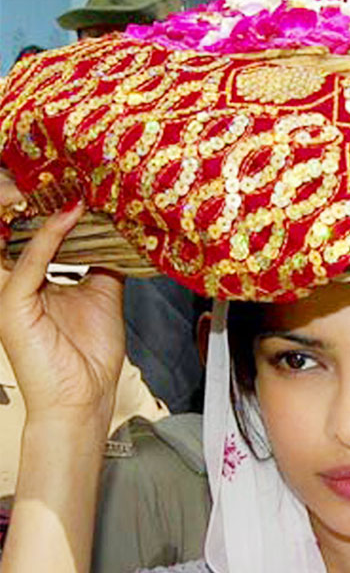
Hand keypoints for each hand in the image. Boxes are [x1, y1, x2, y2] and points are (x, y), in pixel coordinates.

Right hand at [0, 201, 124, 429]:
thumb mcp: (103, 297)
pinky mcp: (13, 305)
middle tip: (69, 171)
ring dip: (37, 206)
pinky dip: (50, 237)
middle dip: (36, 195)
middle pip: (16, 227)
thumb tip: (116, 233)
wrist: (83, 401)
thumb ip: (102, 263)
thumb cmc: (88, 359)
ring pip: (14, 237)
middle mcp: (17, 282)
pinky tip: (70, 216)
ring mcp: (11, 293)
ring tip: (66, 182)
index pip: (32, 230)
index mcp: (33, 280)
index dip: (51, 203)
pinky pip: (28, 263)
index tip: (80, 180)